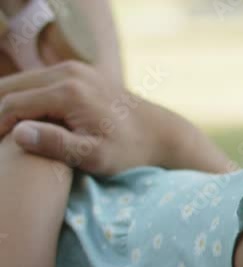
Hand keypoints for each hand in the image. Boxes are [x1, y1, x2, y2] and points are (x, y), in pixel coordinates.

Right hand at [0, 61, 161, 175]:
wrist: (161, 134)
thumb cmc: (130, 152)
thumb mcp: (95, 156)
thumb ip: (56, 145)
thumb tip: (18, 132)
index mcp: (68, 92)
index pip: (12, 104)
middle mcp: (69, 72)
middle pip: (11, 87)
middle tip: (1, 139)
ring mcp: (75, 69)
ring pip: (23, 82)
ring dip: (11, 104)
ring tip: (11, 132)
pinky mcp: (79, 72)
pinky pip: (39, 81)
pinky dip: (27, 98)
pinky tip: (29, 122)